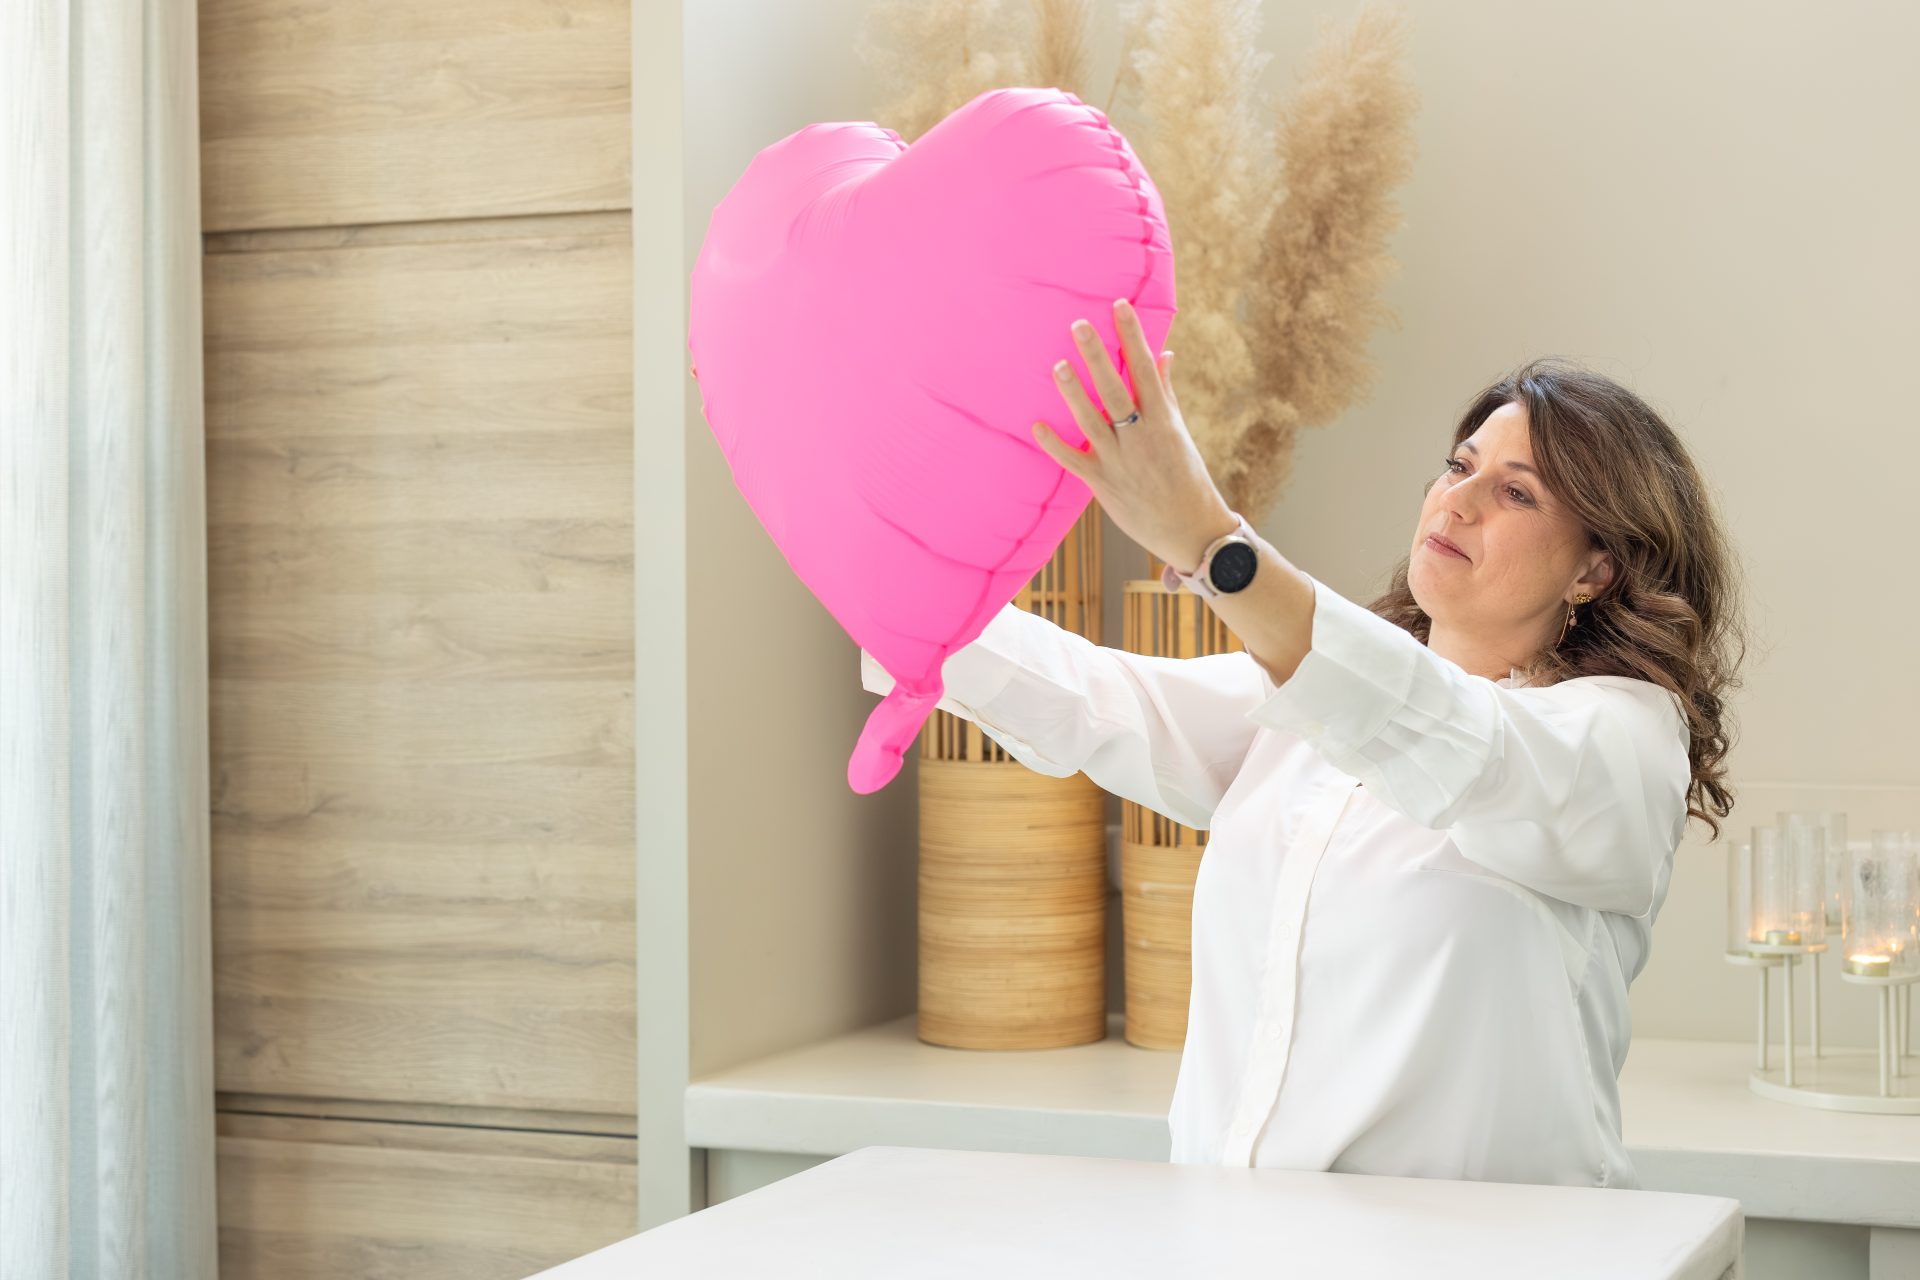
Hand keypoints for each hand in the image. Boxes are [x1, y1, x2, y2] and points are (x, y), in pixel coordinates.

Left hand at [1031, 298, 1234, 573]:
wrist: (1190, 529)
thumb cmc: (1186, 477)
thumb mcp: (1179, 433)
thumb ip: (1164, 394)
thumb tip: (1164, 354)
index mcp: (1163, 420)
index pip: (1146, 369)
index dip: (1132, 337)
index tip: (1120, 307)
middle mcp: (1140, 437)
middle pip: (1115, 389)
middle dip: (1097, 356)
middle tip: (1078, 324)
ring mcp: (1120, 461)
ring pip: (1092, 420)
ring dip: (1073, 392)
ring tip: (1058, 364)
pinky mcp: (1102, 484)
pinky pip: (1074, 460)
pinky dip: (1054, 444)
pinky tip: (1036, 426)